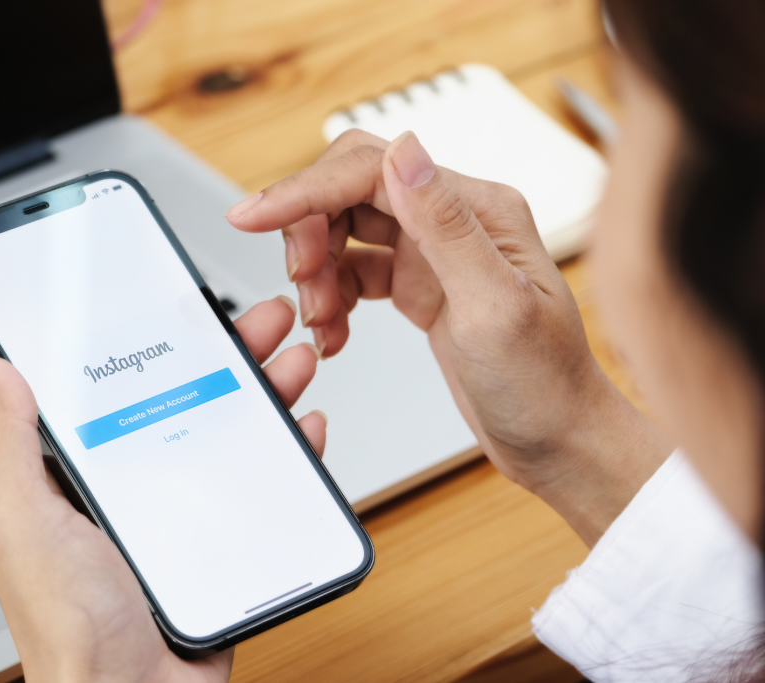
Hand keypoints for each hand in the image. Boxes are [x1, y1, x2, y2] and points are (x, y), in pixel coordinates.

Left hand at [0, 296, 324, 682]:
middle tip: (260, 320)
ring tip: (293, 359)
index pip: (121, 388)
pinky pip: (263, 485)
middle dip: (228, 354)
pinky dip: (289, 452)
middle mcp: (134, 487)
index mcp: (82, 476)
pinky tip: (304, 427)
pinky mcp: (225, 543)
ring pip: (232, 433)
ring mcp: (184, 514)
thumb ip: (8, 445)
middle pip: (187, 400)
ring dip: (266, 391)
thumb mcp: (21, 523)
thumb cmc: (68, 628)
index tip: (179, 306)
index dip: (153, 343)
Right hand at [227, 130, 670, 545]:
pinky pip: (354, 271)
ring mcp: (433, 252)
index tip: (255, 215)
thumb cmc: (545, 382)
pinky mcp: (419, 285)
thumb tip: (404, 151)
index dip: (306, 190)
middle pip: (349, 190)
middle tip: (298, 281)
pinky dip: (333, 296)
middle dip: (308, 230)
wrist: (557, 440)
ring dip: (318, 269)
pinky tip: (334, 330)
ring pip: (346, 230)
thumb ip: (445, 226)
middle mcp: (453, 220)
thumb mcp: (495, 306)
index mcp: (478, 209)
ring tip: (321, 318)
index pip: (372, 171)